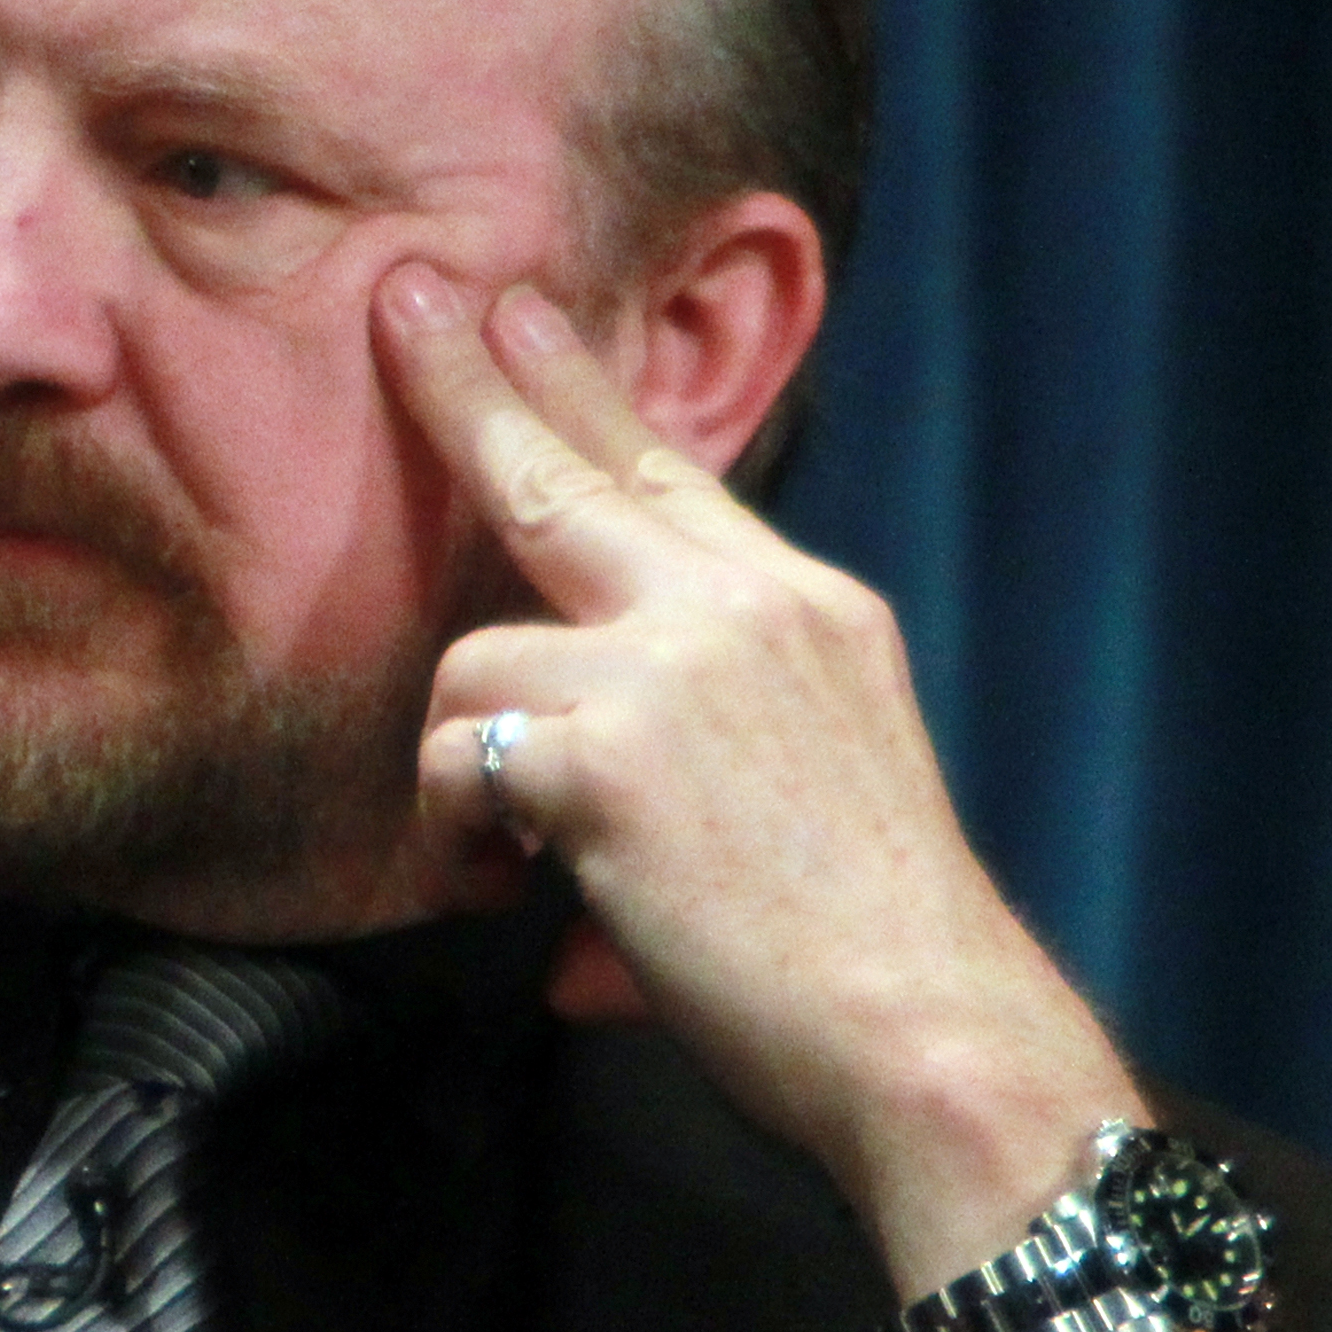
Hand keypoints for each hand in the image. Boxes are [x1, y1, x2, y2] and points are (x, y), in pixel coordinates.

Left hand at [374, 260, 1150, 1315]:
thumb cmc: (865, 962)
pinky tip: (519, 896)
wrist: (928, 1035)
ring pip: (474, 658)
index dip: (582, 390)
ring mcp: (674, 665)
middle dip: (470, 383)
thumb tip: (568, 888)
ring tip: (512, 868)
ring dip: (464, 769)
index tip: (521, 312)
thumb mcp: (808, 799)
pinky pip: (458, 758)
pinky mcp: (606, 750)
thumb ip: (690, 769)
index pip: (672, 474)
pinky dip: (459, 838)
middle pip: (567, 471)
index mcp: (807, 611)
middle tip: (403, 296)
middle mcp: (746, 608)